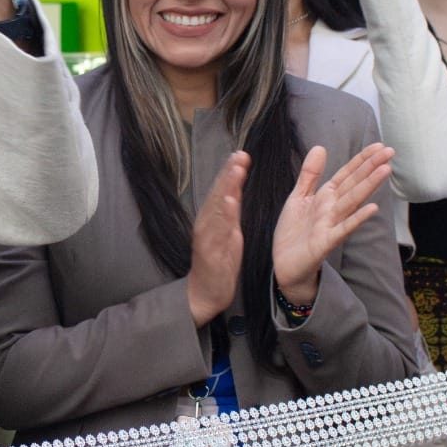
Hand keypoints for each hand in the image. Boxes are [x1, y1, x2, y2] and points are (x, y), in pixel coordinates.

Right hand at [187, 151, 249, 326]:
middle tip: (239, 155)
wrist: (205, 293)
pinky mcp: (209, 251)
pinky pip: (217, 231)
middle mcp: (206, 223)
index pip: (221, 191)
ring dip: (226, 188)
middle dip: (228, 174)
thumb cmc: (218, 262)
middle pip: (217, 194)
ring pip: (216, 208)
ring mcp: (206, 237)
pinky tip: (230, 202)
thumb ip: (230, 212)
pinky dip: (223, 215)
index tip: (241, 154)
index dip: (230, 172)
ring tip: (236, 170)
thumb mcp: (228, 233)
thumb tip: (235, 188)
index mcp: (211, 218)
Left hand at [271, 144, 392, 303]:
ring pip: (352, 201)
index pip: (347, 174)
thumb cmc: (294, 232)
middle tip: (391, 151)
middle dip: (371, 168)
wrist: (285, 265)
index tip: (379, 145)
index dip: (362, 160)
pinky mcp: (326, 242)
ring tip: (386, 170)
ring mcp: (331, 225)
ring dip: (368, 186)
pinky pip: (343, 229)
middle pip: (354, 184)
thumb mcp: (299, 197)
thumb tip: (320, 147)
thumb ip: (310, 174)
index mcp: (326, 196)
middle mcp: (332, 208)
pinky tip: (372, 208)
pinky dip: (357, 219)